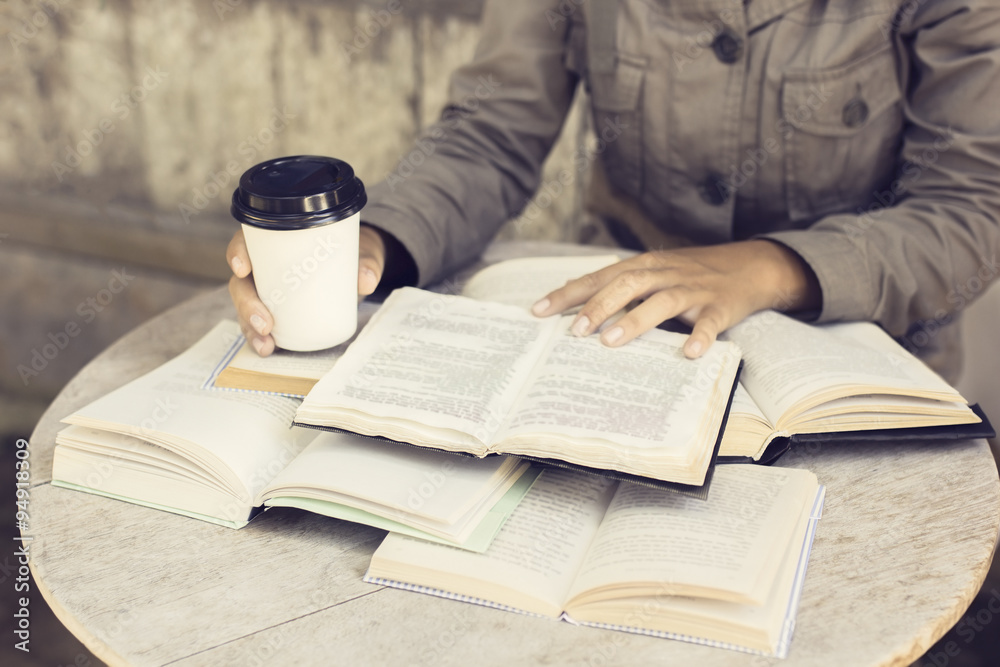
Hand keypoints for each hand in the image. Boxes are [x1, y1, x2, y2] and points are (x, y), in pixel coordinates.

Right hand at [226, 224, 386, 355]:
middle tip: (265, 323)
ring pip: (246, 307)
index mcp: (276, 242)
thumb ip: (366, 263)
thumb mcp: (360, 254)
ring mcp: (267, 290)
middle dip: (246, 304)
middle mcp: (265, 267)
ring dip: (249, 327)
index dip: (237, 254)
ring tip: (265, 343)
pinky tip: (266, 349)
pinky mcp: (276, 310)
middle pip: (242, 283)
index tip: (243, 269)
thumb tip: (366, 281)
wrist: (355, 270)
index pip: (246, 243)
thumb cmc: (349, 254)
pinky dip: (260, 337)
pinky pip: (259, 323)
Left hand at [530, 240, 819, 357]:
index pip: (599, 278)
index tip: (538, 311)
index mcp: (644, 266)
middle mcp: (665, 273)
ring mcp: (693, 289)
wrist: (750, 267)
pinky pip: (710, 323)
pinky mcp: (720, 306)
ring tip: (611, 342)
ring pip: (662, 301)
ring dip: (635, 320)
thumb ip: (615, 285)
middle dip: (598, 306)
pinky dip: (700, 336)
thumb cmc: (690, 274)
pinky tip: (689, 353)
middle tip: (574, 331)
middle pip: (627, 284)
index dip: (569, 293)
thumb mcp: (652, 272)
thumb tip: (570, 296)